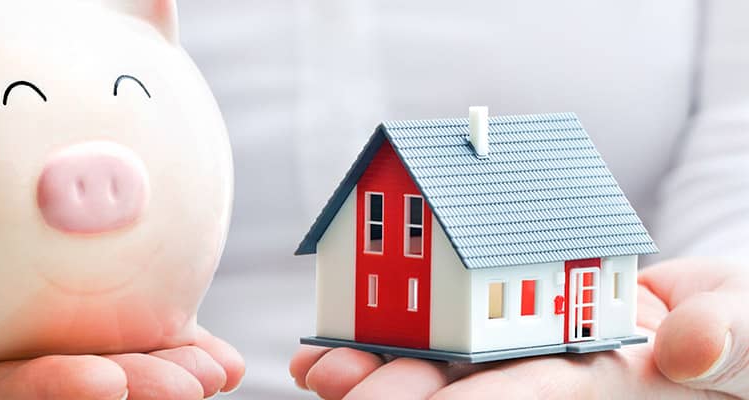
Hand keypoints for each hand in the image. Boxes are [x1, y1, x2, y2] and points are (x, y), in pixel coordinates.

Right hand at [0, 155, 244, 399]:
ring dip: (152, 370)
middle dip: (122, 390)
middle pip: (44, 391)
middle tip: (186, 383)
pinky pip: (94, 329)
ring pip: (82, 367)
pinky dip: (150, 336)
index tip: (102, 380)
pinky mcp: (29, 318)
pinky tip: (202, 343)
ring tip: (211, 368)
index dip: (39, 395)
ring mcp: (0, 348)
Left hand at [290, 258, 748, 398]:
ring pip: (438, 370)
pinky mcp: (502, 324)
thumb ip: (729, 337)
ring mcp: (522, 354)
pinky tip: (328, 350)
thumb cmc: (741, 329)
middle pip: (465, 392)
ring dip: (375, 370)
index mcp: (604, 387)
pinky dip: (383, 337)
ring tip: (316, 367)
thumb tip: (686, 346)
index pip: (532, 395)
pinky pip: (437, 334)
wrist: (713, 313)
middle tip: (335, 379)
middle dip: (402, 392)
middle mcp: (551, 378)